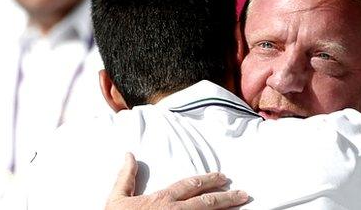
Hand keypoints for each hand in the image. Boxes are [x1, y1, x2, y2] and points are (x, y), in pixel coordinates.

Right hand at [105, 153, 248, 209]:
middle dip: (227, 196)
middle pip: (207, 201)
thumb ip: (126, 177)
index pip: (190, 185)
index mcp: (163, 199)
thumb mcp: (117, 198)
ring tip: (242, 205)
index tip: (222, 177)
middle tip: (243, 193)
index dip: (208, 179)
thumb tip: (129, 155)